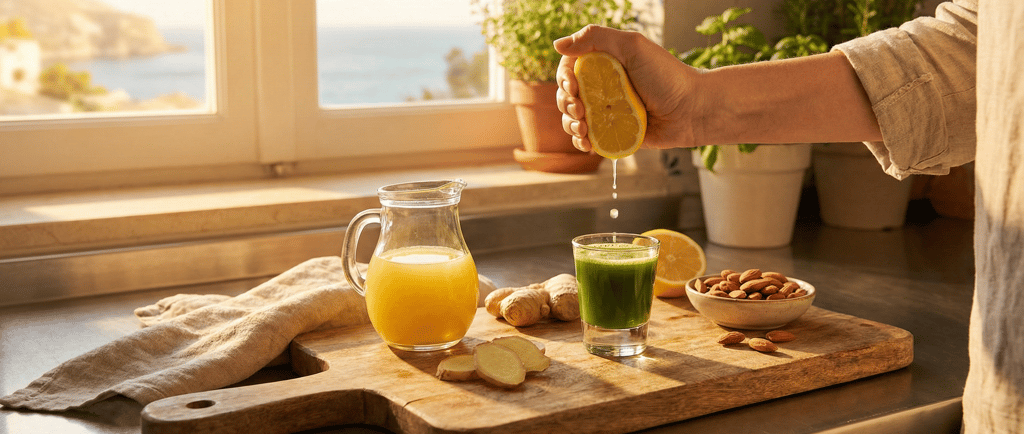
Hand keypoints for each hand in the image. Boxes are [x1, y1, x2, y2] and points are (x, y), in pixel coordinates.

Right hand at [554, 25, 703, 151]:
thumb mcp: (633, 46)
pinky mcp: (614, 133)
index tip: (573, 86)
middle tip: (580, 109)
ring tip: (583, 127)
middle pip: (567, 95)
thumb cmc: (668, 76)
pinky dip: (580, 141)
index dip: (563, 78)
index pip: (569, 68)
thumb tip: (558, 44)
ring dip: (570, 124)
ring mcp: (608, 111)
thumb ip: (596, 38)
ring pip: (573, 118)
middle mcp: (603, 87)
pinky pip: (588, 138)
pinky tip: (586, 143)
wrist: (692, 110)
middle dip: (566, 103)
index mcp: (604, 64)